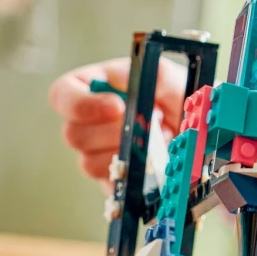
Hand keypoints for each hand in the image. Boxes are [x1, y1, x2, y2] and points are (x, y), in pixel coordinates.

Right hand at [48, 58, 187, 182]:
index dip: (81, 104)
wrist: (194, 127)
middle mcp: (88, 122)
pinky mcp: (111, 177)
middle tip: (149, 124)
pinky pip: (110, 183)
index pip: (62, 95)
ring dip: (127, 153)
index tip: (117, 107)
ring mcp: (96, 153)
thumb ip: (148, 72)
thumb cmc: (175, 96)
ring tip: (158, 140)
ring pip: (89, 163)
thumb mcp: (168, 76)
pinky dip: (134, 174)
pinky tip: (155, 161)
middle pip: (72, 135)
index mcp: (92, 88)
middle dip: (114, 133)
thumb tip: (121, 78)